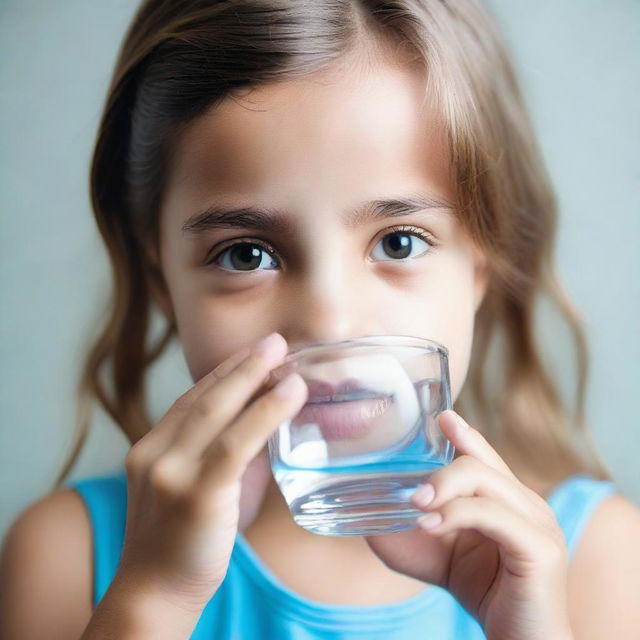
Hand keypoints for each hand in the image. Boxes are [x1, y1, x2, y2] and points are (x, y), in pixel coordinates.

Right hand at [115, 332, 306, 613]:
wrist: (153, 595)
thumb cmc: (179, 544)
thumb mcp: (189, 488)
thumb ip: (218, 456)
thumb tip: (264, 427)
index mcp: (150, 449)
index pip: (191, 399)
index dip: (225, 372)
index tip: (253, 353)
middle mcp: (155, 453)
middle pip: (203, 396)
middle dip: (241, 363)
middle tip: (273, 341)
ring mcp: (172, 472)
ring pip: (218, 411)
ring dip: (254, 376)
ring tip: (282, 354)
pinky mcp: (196, 493)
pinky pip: (236, 443)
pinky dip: (266, 413)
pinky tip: (290, 394)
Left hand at [365, 410, 572, 639]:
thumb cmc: (478, 592)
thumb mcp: (430, 555)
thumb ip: (403, 531)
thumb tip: (362, 512)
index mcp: (504, 499)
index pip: (484, 456)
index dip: (464, 434)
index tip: (442, 417)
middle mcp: (525, 503)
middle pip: (481, 464)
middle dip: (443, 469)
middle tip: (412, 493)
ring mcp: (538, 522)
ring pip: (486, 482)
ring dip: (446, 488)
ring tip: (416, 506)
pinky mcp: (541, 548)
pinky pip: (494, 515)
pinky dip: (458, 514)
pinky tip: (432, 525)